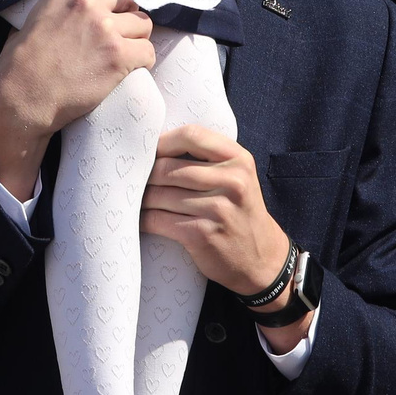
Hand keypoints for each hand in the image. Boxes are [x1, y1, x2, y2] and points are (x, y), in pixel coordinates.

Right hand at [0, 0, 153, 202]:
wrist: (21, 98)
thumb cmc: (20, 64)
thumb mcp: (36, 17)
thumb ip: (62, 4)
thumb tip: (79, 6)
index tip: (117, 1)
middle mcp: (88, 3)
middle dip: (127, 16)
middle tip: (118, 35)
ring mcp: (106, 29)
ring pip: (144, 25)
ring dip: (137, 39)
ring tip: (122, 54)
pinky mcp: (118, 56)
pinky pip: (148, 52)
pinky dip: (142, 62)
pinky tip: (128, 69)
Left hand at [142, 124, 307, 340]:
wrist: (262, 259)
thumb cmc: (240, 212)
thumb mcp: (238, 177)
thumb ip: (209, 158)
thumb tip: (157, 146)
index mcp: (239, 159)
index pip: (192, 135)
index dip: (163, 141)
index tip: (148, 150)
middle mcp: (232, 181)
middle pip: (168, 168)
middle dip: (145, 175)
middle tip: (132, 180)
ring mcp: (218, 209)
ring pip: (159, 195)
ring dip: (141, 198)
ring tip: (134, 198)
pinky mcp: (202, 235)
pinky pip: (158, 220)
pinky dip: (144, 219)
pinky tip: (140, 219)